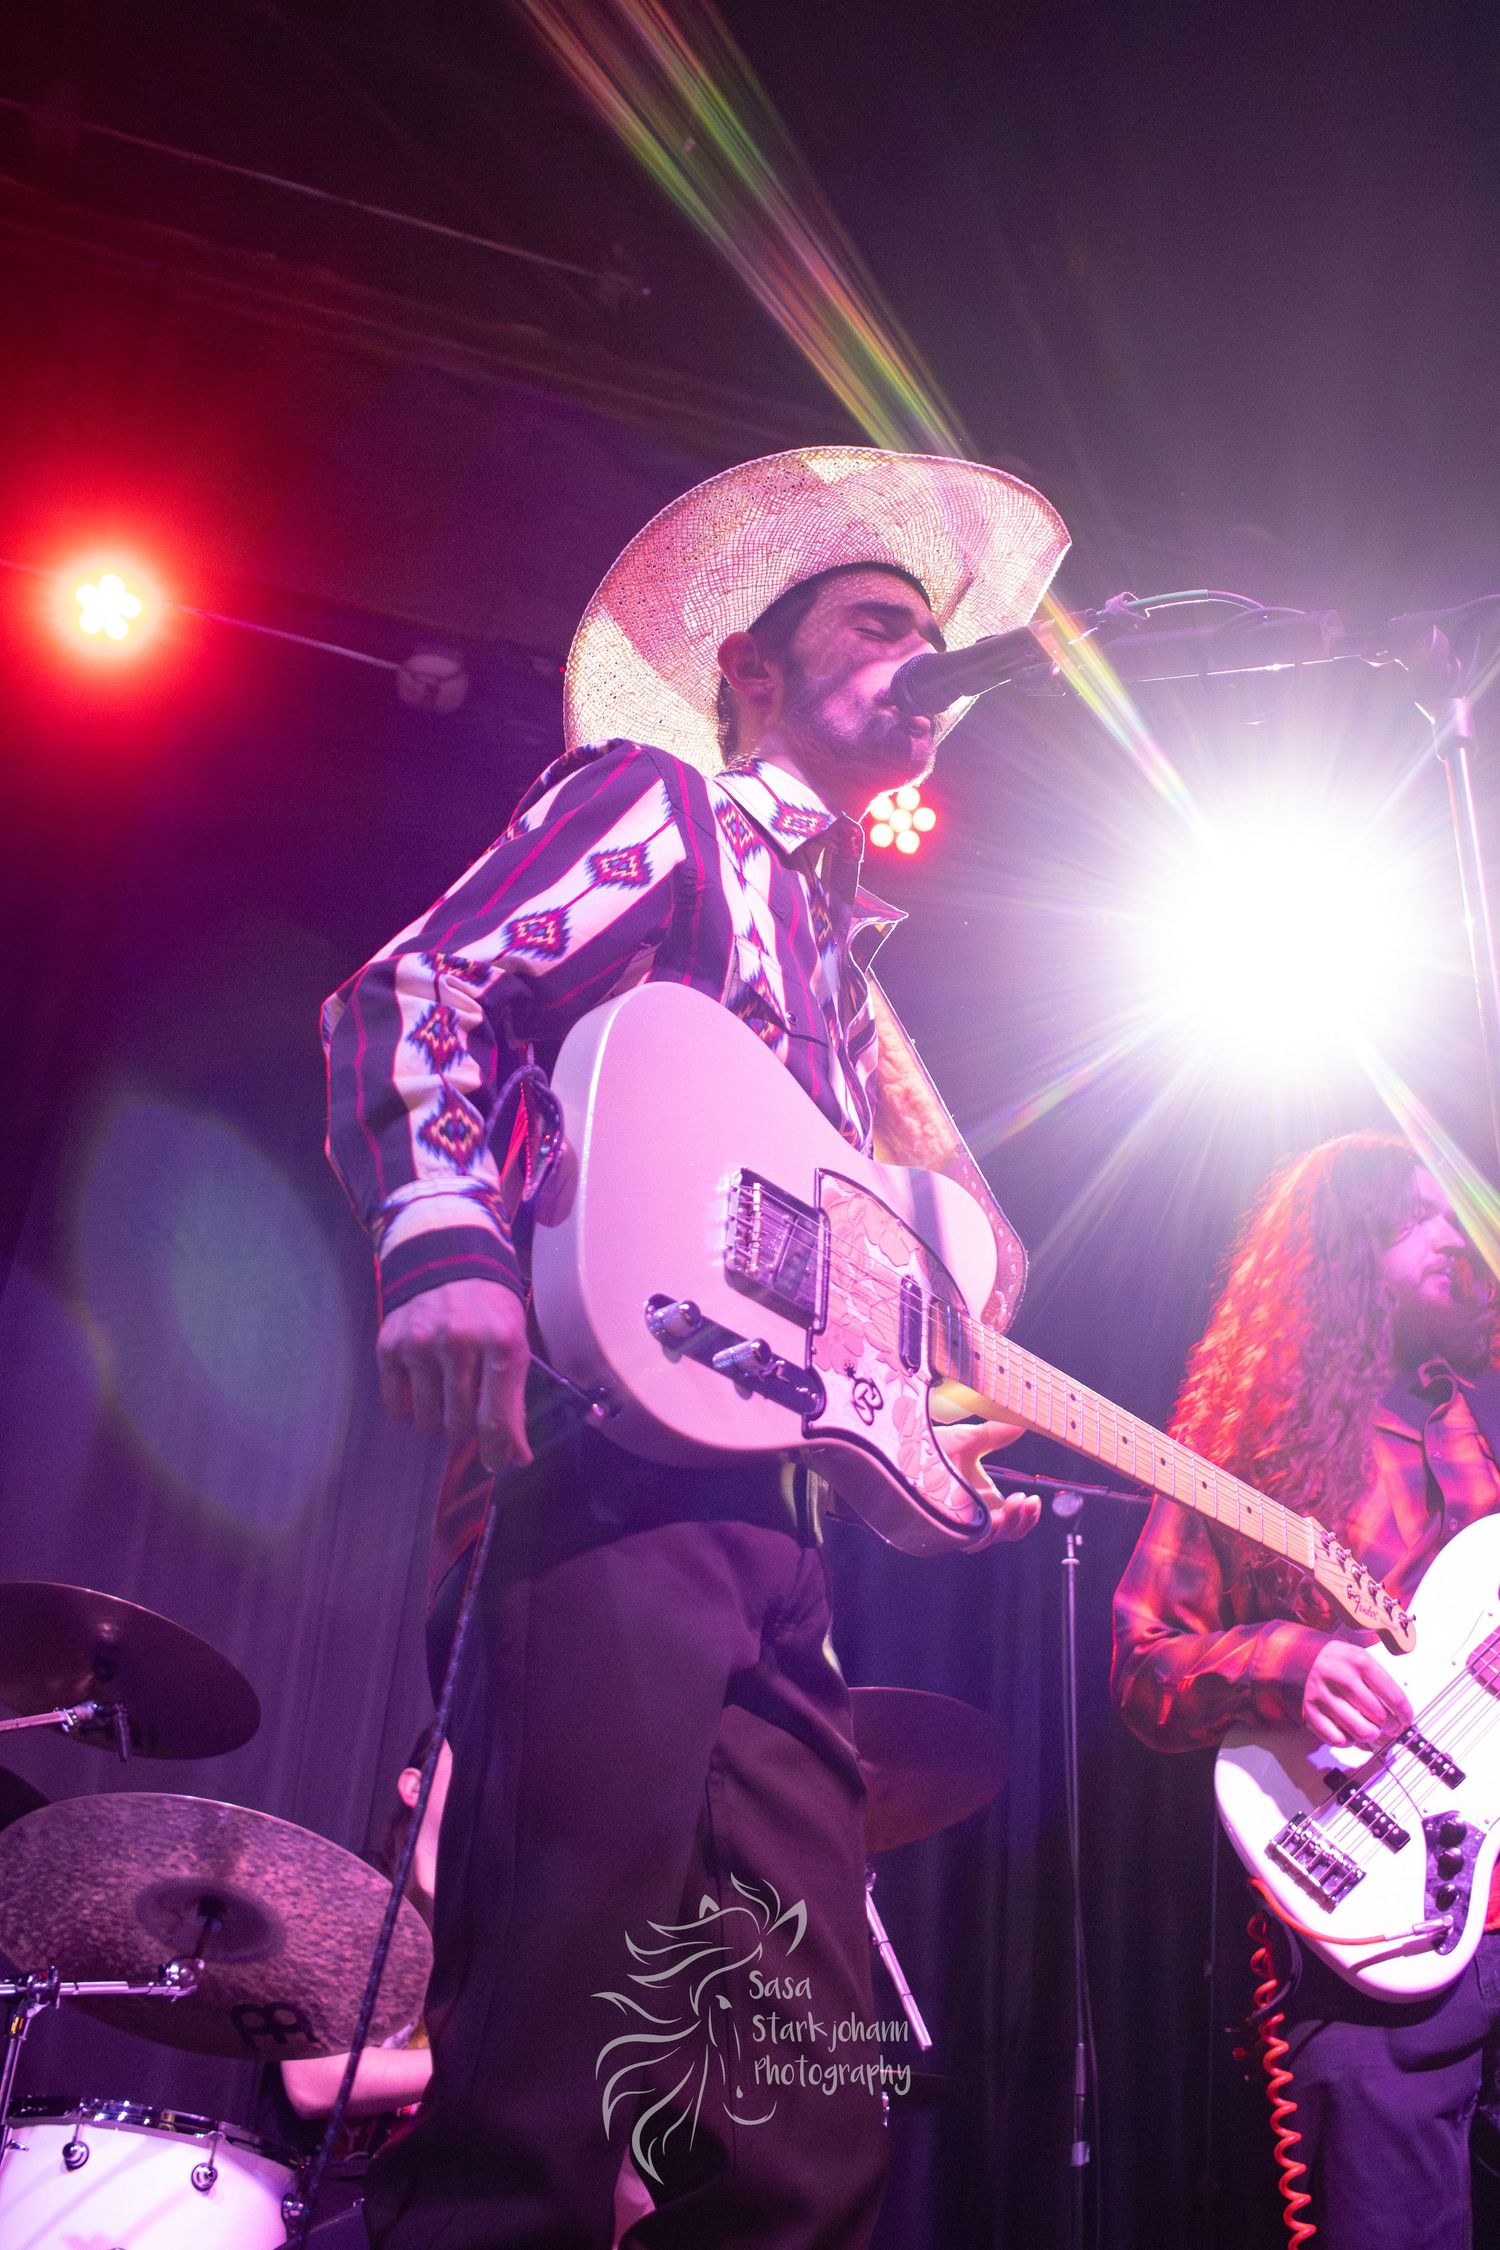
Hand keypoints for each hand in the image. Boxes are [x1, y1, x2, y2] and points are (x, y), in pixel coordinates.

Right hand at [377, 1279, 532, 1473]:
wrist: (443, 1254)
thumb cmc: (488, 1305)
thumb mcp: (514, 1341)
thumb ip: (515, 1400)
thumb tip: (518, 1456)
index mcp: (501, 1342)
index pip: (496, 1418)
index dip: (498, 1451)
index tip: (498, 1463)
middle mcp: (459, 1343)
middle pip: (460, 1424)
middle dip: (469, 1429)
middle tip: (473, 1411)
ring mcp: (420, 1344)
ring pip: (428, 1421)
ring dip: (440, 1421)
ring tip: (449, 1398)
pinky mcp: (390, 1345)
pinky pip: (398, 1406)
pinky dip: (412, 1409)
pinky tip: (424, 1390)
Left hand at [937, 1419, 1039, 1544]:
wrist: (898, 1448)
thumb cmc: (928, 1446)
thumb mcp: (969, 1440)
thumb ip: (996, 1435)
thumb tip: (1022, 1422)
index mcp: (982, 1500)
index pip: (1011, 1521)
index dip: (1026, 1517)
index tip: (1034, 1500)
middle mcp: (972, 1515)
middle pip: (1005, 1535)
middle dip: (1022, 1522)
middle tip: (1028, 1502)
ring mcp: (956, 1523)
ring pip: (987, 1540)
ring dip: (1006, 1526)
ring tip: (1014, 1504)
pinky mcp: (940, 1527)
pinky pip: (966, 1540)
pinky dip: (982, 1533)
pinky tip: (991, 1517)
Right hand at [1301, 1641, 1411, 1749]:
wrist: (1303, 1657)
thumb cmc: (1340, 1662)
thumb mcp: (1363, 1658)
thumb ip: (1384, 1680)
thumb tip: (1402, 1712)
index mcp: (1360, 1662)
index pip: (1395, 1697)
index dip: (1406, 1714)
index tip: (1406, 1720)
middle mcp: (1342, 1678)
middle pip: (1380, 1717)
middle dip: (1391, 1726)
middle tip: (1391, 1726)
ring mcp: (1325, 1696)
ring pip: (1362, 1732)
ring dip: (1372, 1734)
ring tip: (1373, 1730)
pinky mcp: (1311, 1712)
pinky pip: (1338, 1740)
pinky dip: (1348, 1741)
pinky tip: (1350, 1731)